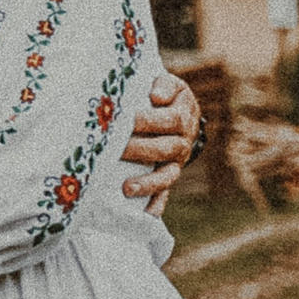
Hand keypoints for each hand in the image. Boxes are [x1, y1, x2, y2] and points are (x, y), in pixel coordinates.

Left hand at [121, 73, 199, 217]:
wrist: (172, 107)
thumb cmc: (160, 93)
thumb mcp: (166, 83)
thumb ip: (163, 85)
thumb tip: (156, 97)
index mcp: (182, 116)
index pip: (169, 120)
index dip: (148, 120)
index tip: (125, 119)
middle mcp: (182, 142)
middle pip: (166, 149)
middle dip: (140, 150)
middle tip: (115, 150)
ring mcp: (175, 162)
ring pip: (167, 176)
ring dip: (147, 183)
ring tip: (126, 189)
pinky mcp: (166, 176)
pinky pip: (164, 194)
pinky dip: (156, 205)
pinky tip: (144, 215)